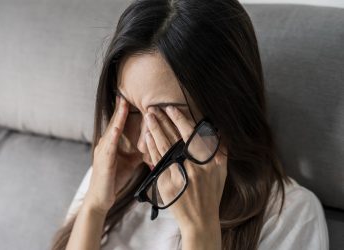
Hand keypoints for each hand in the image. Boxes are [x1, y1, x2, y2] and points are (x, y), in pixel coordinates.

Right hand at [84, 95, 139, 215]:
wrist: (100, 199)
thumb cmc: (113, 181)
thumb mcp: (128, 163)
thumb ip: (137, 153)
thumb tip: (148, 144)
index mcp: (110, 145)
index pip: (117, 125)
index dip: (122, 112)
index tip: (127, 99)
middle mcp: (104, 145)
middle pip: (114, 123)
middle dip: (119, 108)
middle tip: (124, 93)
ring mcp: (103, 151)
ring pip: (112, 129)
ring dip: (118, 116)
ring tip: (123, 102)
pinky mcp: (104, 160)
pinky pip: (109, 144)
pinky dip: (114, 133)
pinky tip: (118, 125)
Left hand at [144, 106, 226, 232]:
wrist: (200, 220)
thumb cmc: (211, 195)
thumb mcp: (221, 172)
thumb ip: (220, 151)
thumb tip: (217, 131)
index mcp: (207, 162)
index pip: (191, 135)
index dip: (180, 120)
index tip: (171, 108)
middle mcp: (193, 167)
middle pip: (174, 138)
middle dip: (163, 121)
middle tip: (153, 108)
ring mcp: (178, 175)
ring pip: (163, 147)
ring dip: (155, 130)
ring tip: (148, 117)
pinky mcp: (165, 183)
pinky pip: (156, 161)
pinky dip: (151, 147)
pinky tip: (147, 136)